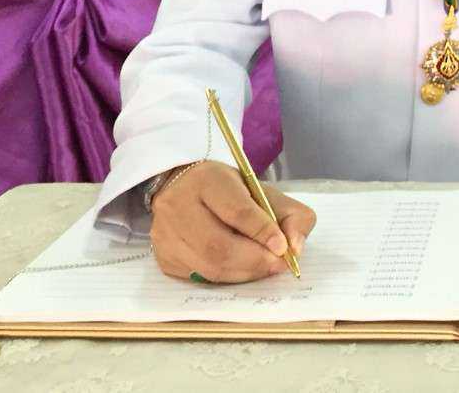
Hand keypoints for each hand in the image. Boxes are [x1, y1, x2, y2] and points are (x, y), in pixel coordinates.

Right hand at [150, 161, 316, 282]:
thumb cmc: (231, 192)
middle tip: (277, 264)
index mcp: (207, 180)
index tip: (283, 248)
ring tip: (263, 267)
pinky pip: (199, 277)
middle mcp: (178, 206)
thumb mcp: (264, 191)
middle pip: (219, 245)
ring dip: (243, 273)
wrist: (186, 189)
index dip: (262, 232)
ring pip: (208, 266)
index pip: (236, 211)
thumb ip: (290, 214)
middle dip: (254, 260)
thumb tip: (295, 247)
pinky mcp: (163, 257)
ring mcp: (166, 234)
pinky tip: (239, 269)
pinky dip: (226, 278)